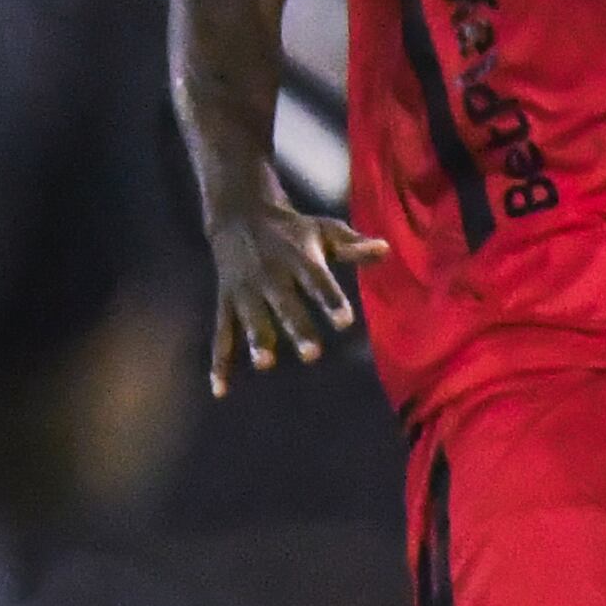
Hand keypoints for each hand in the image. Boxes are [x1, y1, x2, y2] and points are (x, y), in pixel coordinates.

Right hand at [204, 196, 389, 396]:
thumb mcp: (324, 230)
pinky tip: (220, 390)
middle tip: (313, 354)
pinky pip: (221, 335)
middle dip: (298, 329)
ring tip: (266, 362)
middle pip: (286, 304)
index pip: (318, 280)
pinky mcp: (226, 303)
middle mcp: (272, 276)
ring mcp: (247, 291)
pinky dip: (220, 363)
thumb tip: (386, 249)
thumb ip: (352, 246)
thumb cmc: (292, 230)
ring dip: (257, 340)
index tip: (345, 321)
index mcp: (300, 258)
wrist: (240, 214)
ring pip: (252, 319)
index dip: (331, 300)